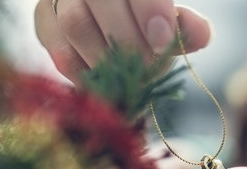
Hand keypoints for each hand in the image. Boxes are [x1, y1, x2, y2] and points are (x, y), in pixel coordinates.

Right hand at [35, 0, 211, 84]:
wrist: (108, 24)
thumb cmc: (144, 23)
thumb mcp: (169, 21)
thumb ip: (184, 26)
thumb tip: (202, 34)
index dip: (149, 10)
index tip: (164, 42)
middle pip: (100, 1)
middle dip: (130, 41)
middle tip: (150, 68)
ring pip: (76, 25)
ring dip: (109, 59)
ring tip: (130, 77)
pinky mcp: (44, 24)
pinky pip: (60, 52)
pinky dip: (88, 73)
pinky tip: (107, 82)